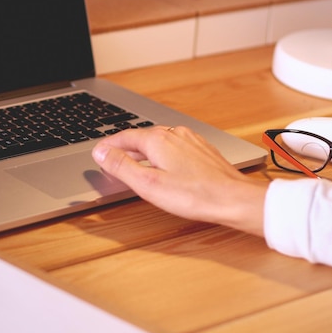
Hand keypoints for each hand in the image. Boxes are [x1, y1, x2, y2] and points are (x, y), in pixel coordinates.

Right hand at [92, 125, 266, 235]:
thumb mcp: (148, 184)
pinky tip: (164, 165)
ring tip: (134, 162)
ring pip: (159, 141)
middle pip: (141, 137)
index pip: (124, 136)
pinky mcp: (201, 150)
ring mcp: (190, 140)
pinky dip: (161, 154)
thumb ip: (121, 166)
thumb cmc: (194, 195)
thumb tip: (101, 153)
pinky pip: (174, 146)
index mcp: (157, 139)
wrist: (232, 198)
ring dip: (143, 150)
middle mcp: (174, 134)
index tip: (98, 153)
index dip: (109, 146)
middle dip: (125, 148)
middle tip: (112, 159)